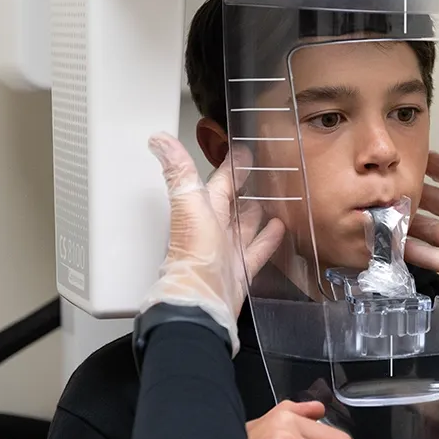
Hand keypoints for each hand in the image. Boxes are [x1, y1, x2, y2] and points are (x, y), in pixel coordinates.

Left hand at [141, 133, 284, 353]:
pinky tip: (281, 227)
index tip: (242, 150)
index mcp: (202, 210)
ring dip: (258, 210)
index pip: (218, 182)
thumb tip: (158, 138)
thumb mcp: (189, 204)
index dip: (230, 166)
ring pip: (246, 224)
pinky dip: (269, 237)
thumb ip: (179, 172)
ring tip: (275, 196)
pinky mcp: (242, 268)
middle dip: (245, 186)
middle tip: (265, 170)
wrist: (202, 300)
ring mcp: (229, 249)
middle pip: (233, 202)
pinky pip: (258, 248)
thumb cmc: (194, 254)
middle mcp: (214, 228)